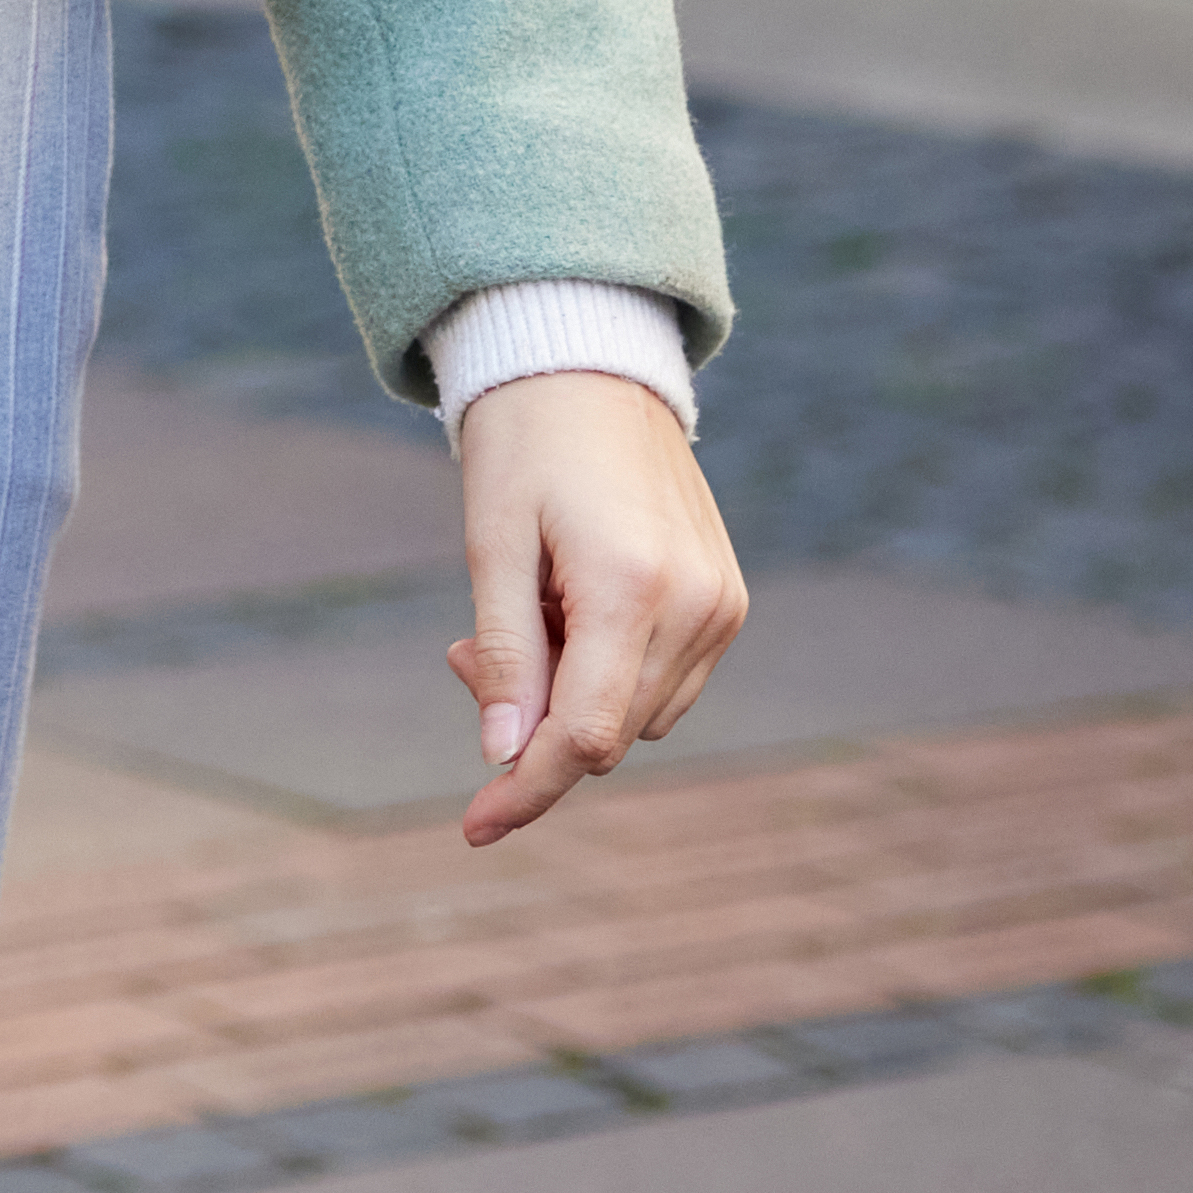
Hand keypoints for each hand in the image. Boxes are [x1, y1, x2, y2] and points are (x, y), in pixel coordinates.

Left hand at [440, 366, 744, 848]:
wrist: (589, 365)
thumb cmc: (523, 447)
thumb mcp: (490, 546)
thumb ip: (503, 655)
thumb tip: (503, 758)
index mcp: (631, 585)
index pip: (586, 735)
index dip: (527, 788)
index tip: (474, 826)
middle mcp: (696, 603)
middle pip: (610, 733)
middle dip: (533, 723)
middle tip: (464, 652)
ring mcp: (723, 604)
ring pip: (640, 716)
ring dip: (573, 696)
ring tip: (527, 612)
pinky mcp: (729, 599)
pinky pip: (666, 682)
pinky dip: (610, 671)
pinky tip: (569, 609)